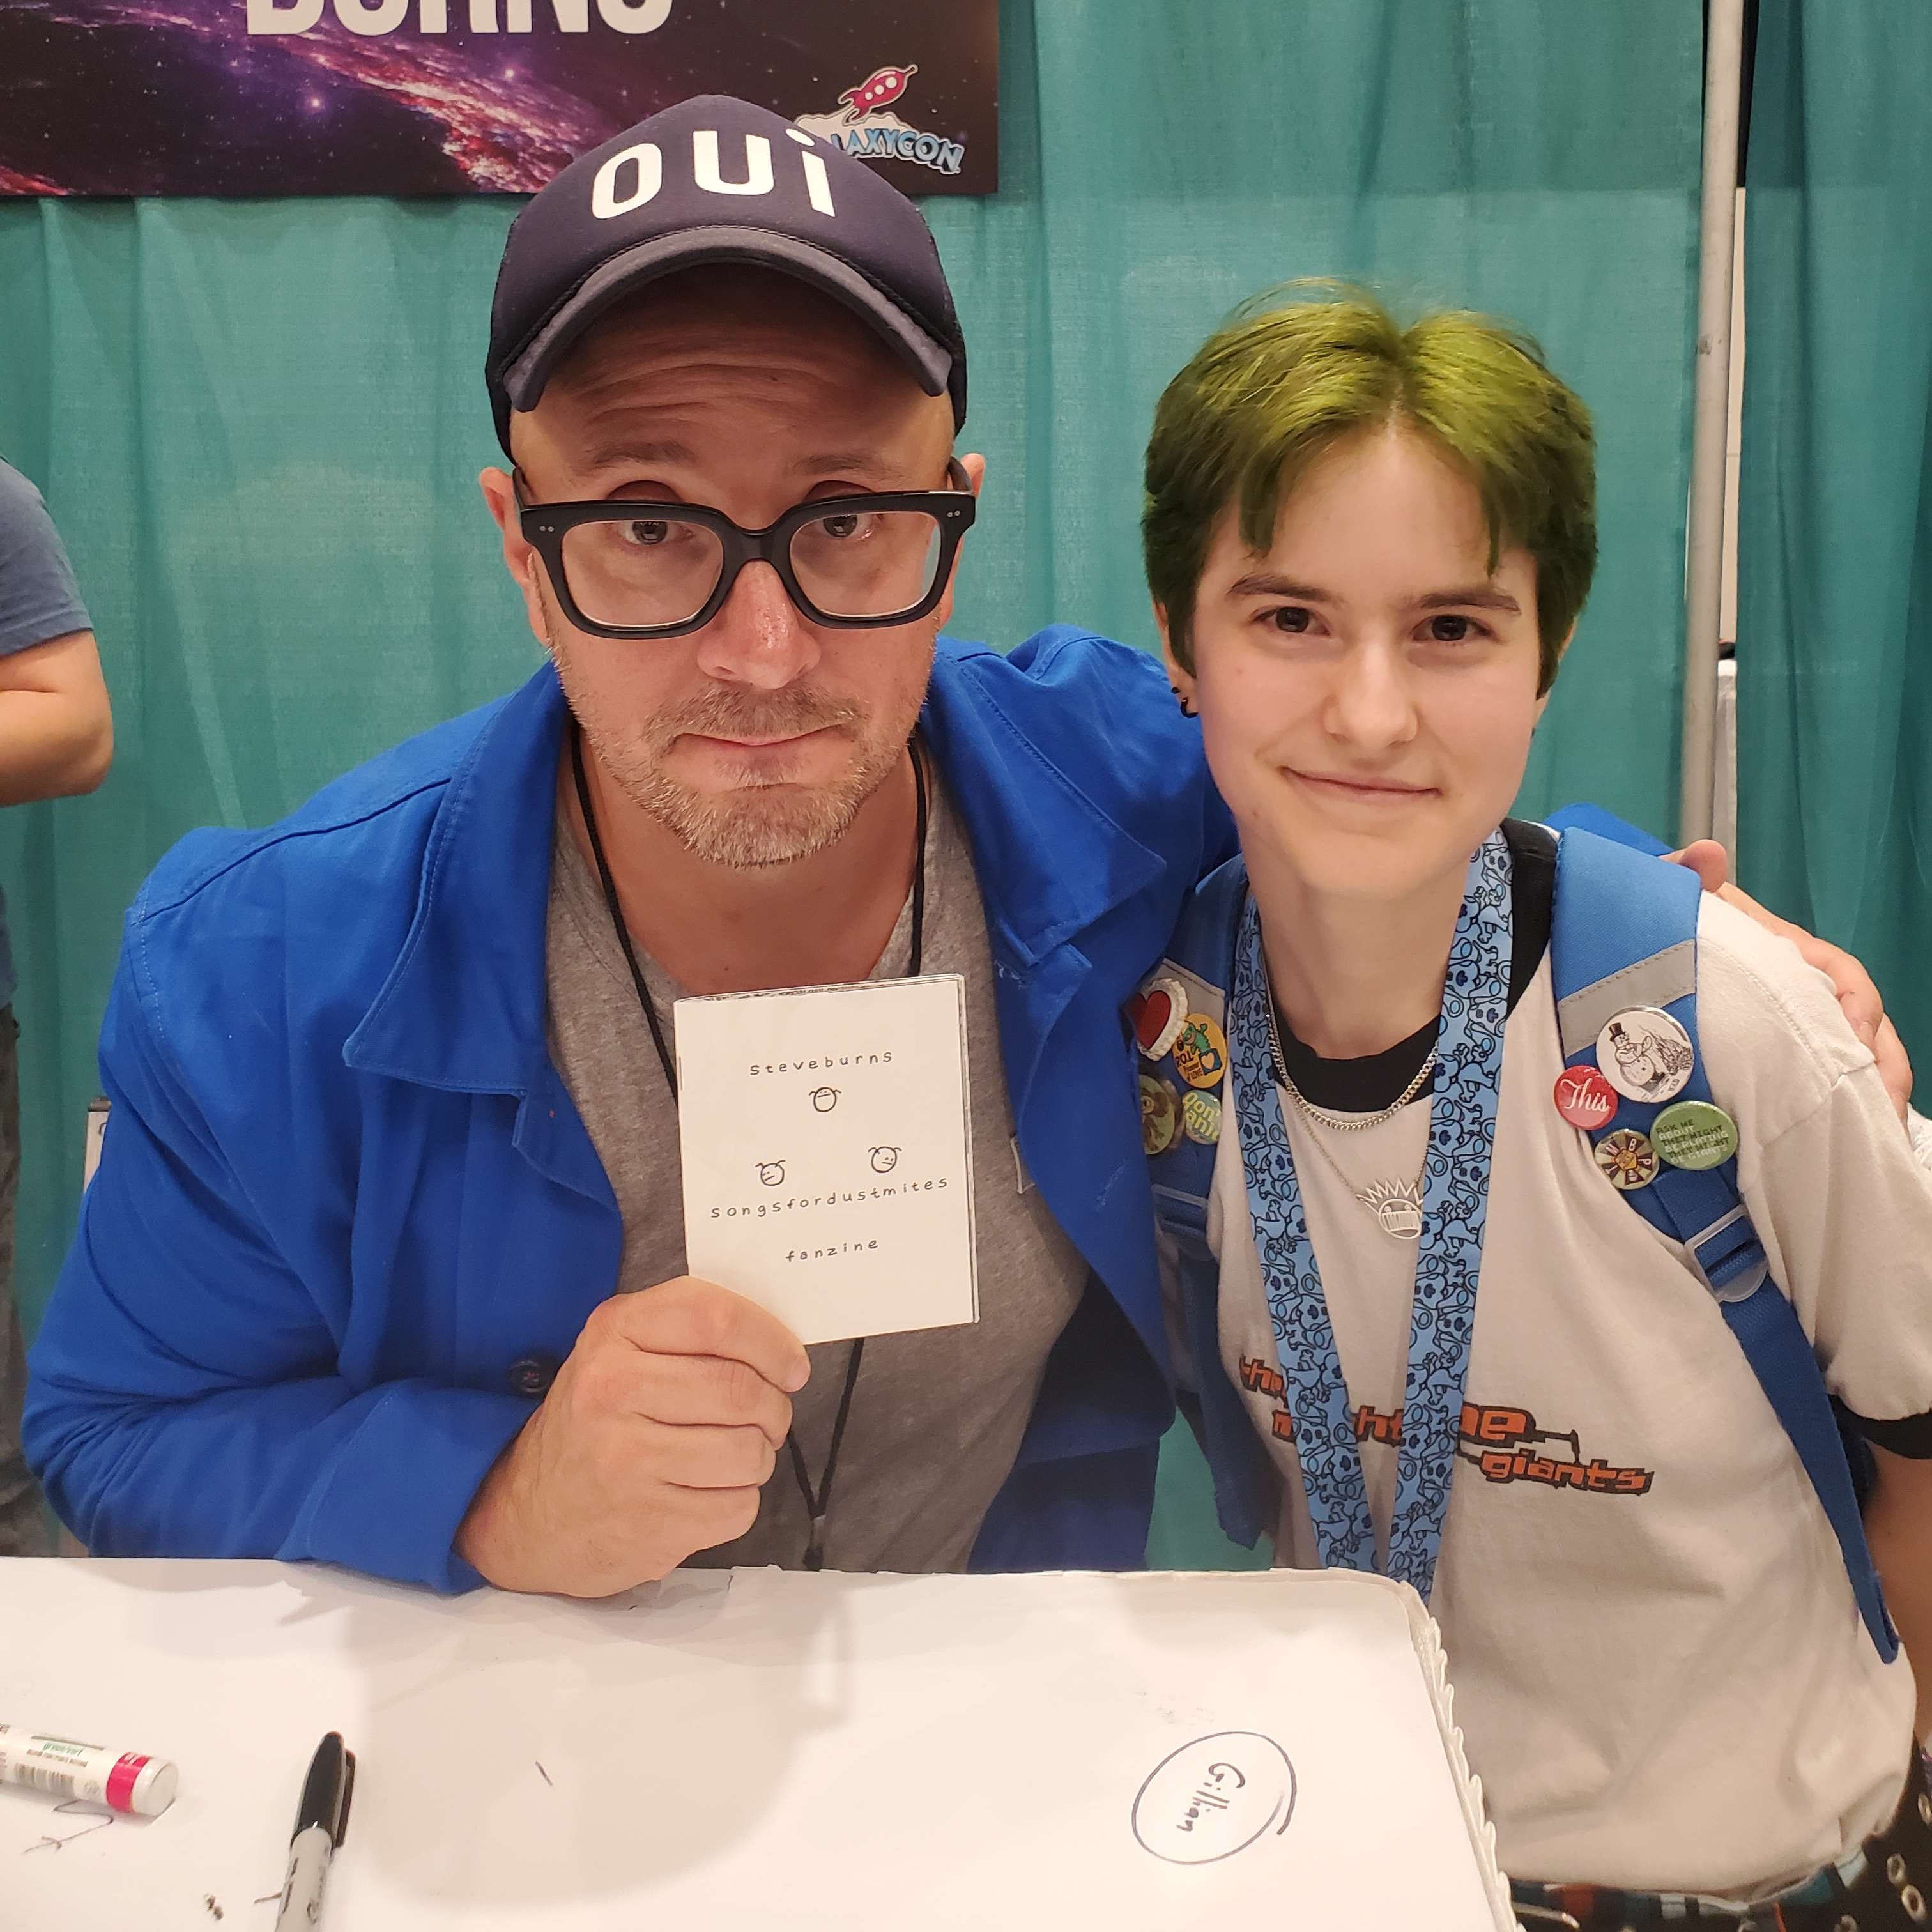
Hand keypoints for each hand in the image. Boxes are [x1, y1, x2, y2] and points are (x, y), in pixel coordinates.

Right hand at [455, 1277, 809, 1596]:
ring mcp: (627, 1462)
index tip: (791, 1365)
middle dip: (774, 1406)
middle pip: (742, 1389)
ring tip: (732, 1456)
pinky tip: (707, 1493)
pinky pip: (738, 1507)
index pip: (715, 1317)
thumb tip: (782, 1345)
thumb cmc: (595, 1420)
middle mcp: (613, 1391)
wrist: (527, 1511)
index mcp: (613, 1333)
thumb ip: (688, 1330)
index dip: (771, 1340)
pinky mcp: (648, 1525)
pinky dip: (738, 1501)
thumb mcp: (621, 1350)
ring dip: (759, 1456)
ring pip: (749, 1452)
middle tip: (767, 1416)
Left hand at [1666, 841, 1912, 1118]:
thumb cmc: (1662, 927)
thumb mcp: (1672, 905)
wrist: (1624, 949)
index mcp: (1784, 952)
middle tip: (1881, 1107)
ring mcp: (1788, 1023)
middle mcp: (1797, 987)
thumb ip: (1686, 879)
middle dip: (1879, 1066)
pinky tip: (1842, 1141)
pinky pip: (1817, 1081)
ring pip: (1849, 1057)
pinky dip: (1838, 1109)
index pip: (1839, 973)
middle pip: (1861, 1026)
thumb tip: (1708, 854)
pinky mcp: (1771, 1057)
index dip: (1856, 1004)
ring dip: (1869, 1093)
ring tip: (1876, 1132)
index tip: (1855, 1034)